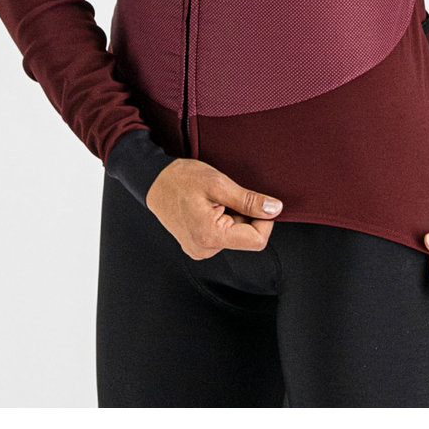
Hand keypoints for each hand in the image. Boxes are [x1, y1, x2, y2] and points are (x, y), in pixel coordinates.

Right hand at [145, 157, 282, 260]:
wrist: (153, 180)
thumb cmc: (181, 179)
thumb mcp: (219, 184)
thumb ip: (249, 200)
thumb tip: (275, 209)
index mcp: (210, 237)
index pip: (257, 240)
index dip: (265, 220)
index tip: (258, 202)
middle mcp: (204, 250)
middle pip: (246, 238)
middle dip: (244, 215)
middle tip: (226, 196)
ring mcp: (199, 250)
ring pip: (235, 236)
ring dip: (233, 217)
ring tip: (214, 200)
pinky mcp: (197, 245)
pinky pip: (222, 236)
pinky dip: (223, 220)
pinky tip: (209, 207)